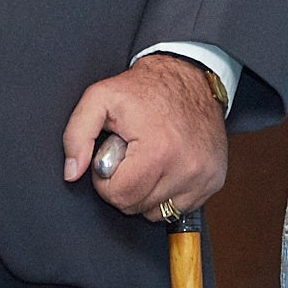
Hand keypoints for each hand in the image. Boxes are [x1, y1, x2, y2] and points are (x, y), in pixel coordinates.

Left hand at [61, 54, 226, 219]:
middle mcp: (187, 168)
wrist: (190, 76)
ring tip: (151, 157)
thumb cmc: (145, 88)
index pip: (119, 195)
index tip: (114, 155)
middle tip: (132, 153)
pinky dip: (169, 191)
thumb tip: (72, 172)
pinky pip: (180, 207)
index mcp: (158, 151)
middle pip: (137, 206)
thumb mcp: (100, 98)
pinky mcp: (214, 180)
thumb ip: (77, 134)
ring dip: (148, 190)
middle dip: (126, 183)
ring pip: (158, 211)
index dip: (106, 178)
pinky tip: (168, 164)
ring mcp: (204, 177)